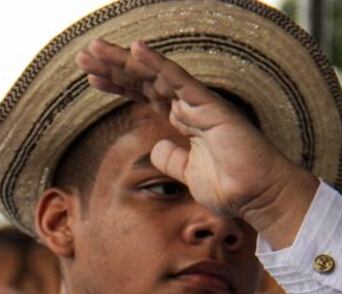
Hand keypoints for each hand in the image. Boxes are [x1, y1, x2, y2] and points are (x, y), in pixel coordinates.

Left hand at [76, 40, 318, 247]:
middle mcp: (189, 105)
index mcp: (183, 119)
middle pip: (144, 80)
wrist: (258, 196)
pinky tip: (135, 50)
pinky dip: (156, 64)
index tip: (91, 78)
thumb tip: (157, 148)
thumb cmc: (230, 186)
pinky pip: (178, 80)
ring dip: (123, 60)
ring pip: (154, 74)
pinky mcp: (209, 106)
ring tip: (94, 49)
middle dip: (113, 67)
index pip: (144, 94)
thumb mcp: (189, 174)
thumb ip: (172, 159)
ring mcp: (198, 102)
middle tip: (83, 55)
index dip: (118, 84)